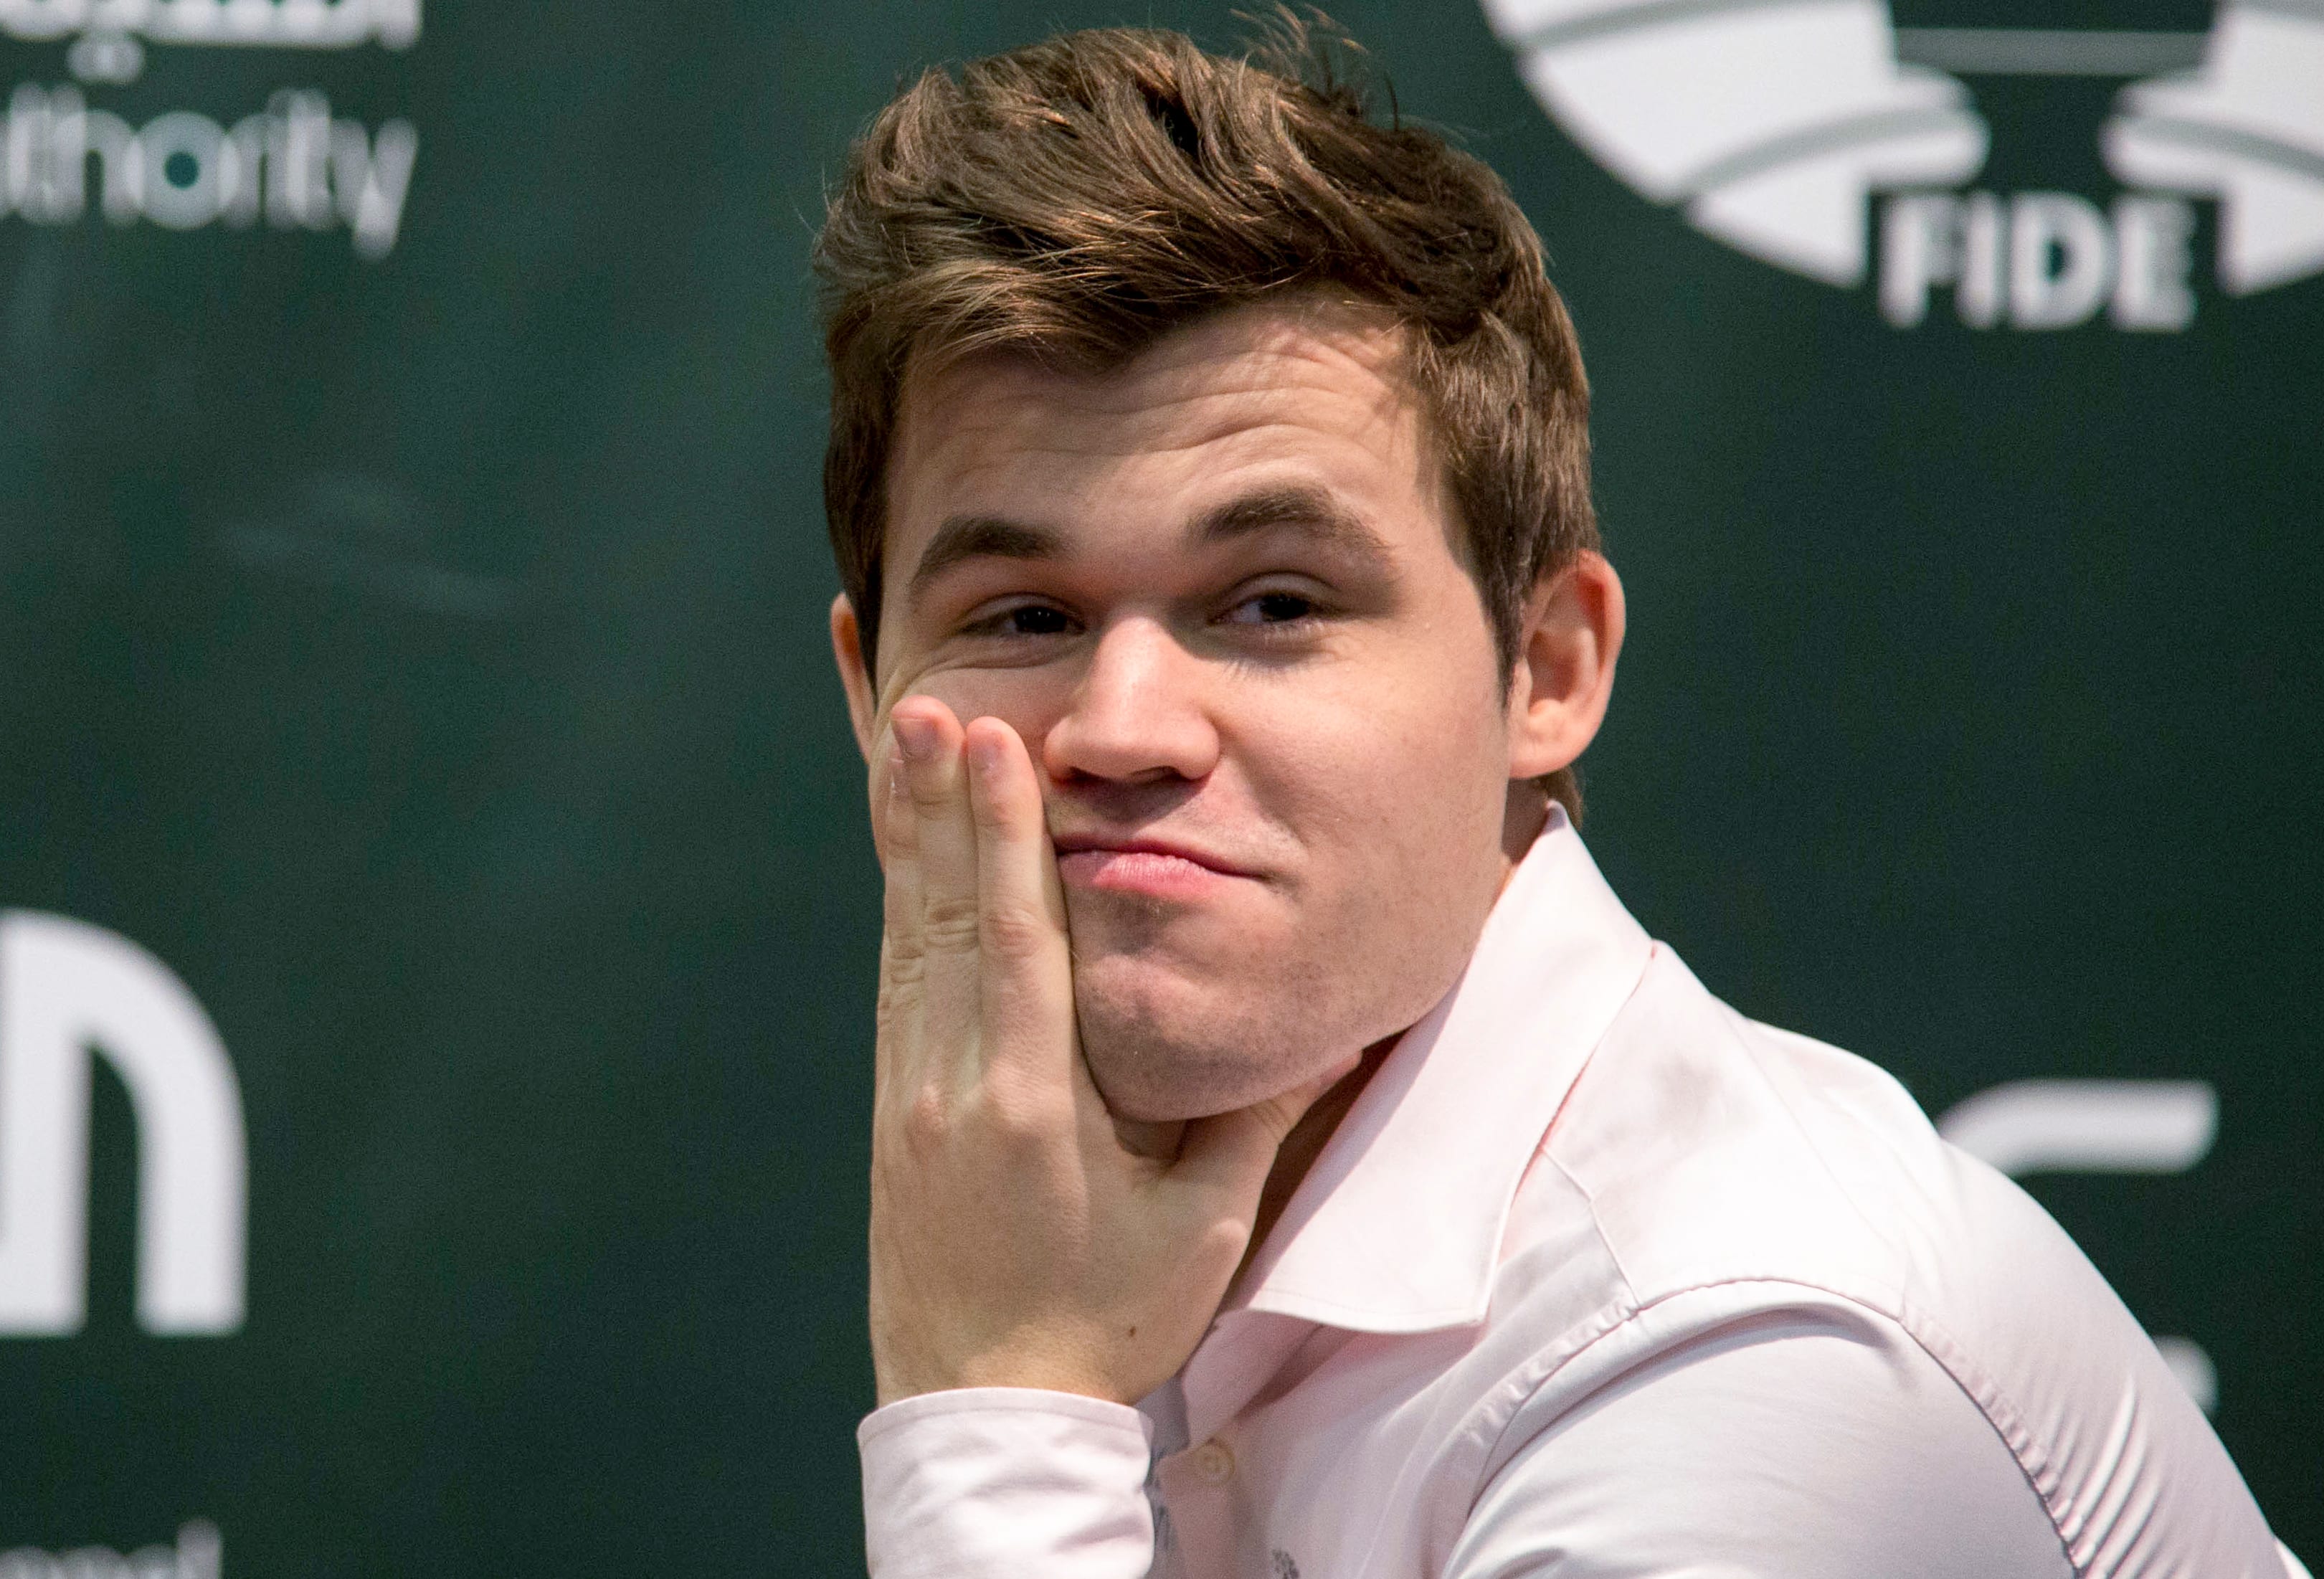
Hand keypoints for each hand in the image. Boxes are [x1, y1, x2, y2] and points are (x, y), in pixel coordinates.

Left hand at [865, 696, 1345, 1406]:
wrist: (983, 1405)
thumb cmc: (1106, 1321)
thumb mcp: (1202, 1230)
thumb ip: (1255, 1118)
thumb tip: (1324, 1027)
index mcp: (1035, 1108)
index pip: (1018, 947)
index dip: (1003, 838)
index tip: (992, 746)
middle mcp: (959, 1087)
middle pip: (948, 919)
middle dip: (944, 802)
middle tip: (932, 701)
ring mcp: (916, 1094)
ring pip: (910, 938)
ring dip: (911, 834)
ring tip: (907, 739)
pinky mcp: (900, 1107)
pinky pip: (898, 981)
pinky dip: (902, 900)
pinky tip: (907, 844)